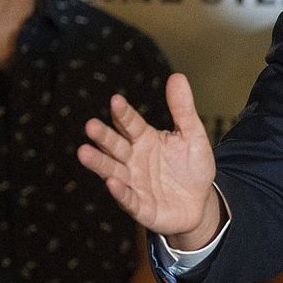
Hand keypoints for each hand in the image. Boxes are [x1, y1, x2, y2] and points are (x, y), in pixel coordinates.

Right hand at [77, 73, 219, 247]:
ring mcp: (134, 182)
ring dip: (99, 162)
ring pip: (112, 170)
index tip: (116, 100)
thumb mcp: (193, 136)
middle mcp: (133, 159)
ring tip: (83, 152)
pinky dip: (120, 191)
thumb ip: (183, 109)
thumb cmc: (192, 167)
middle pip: (115, 145)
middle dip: (103, 137)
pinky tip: (112, 182)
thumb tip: (177, 76)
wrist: (199, 203)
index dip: (124, 113)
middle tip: (90, 125)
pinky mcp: (140, 206)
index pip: (131, 123)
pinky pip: (128, 198)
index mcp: (144, 139)